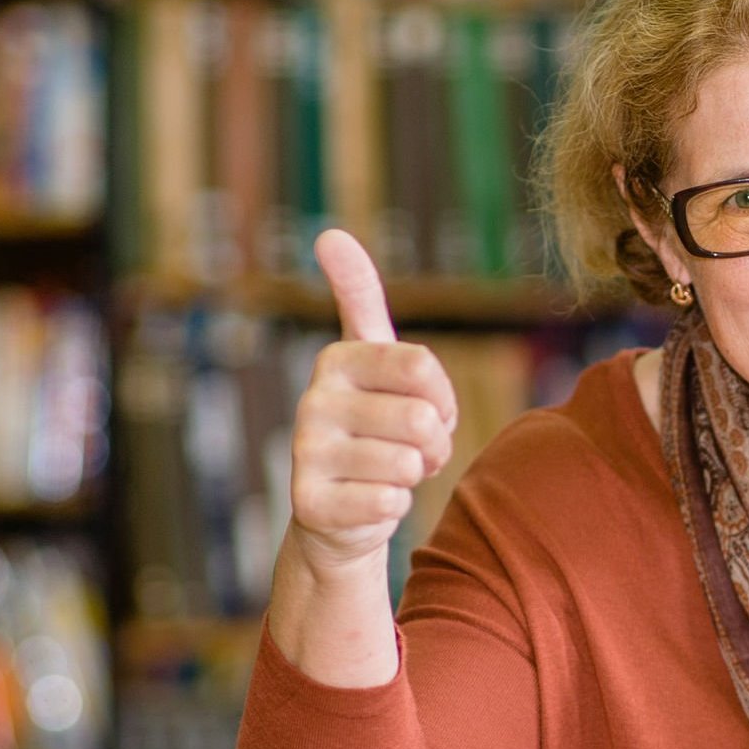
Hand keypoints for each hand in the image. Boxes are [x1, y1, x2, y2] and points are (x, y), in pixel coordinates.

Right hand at [285, 230, 458, 577]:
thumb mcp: (375, 360)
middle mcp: (312, 400)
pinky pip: (390, 501)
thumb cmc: (376, 428)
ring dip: (416, 475)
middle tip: (414, 451)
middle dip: (435, 444)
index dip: (442, 397)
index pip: (420, 366)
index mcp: (336, 360)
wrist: (343, 513)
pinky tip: (370, 502)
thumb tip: (331, 234)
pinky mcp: (308, 505)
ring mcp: (305, 453)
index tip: (426, 405)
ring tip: (392, 474)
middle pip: (420, 418)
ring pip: (407, 463)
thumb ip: (360, 298)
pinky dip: (395, 507)